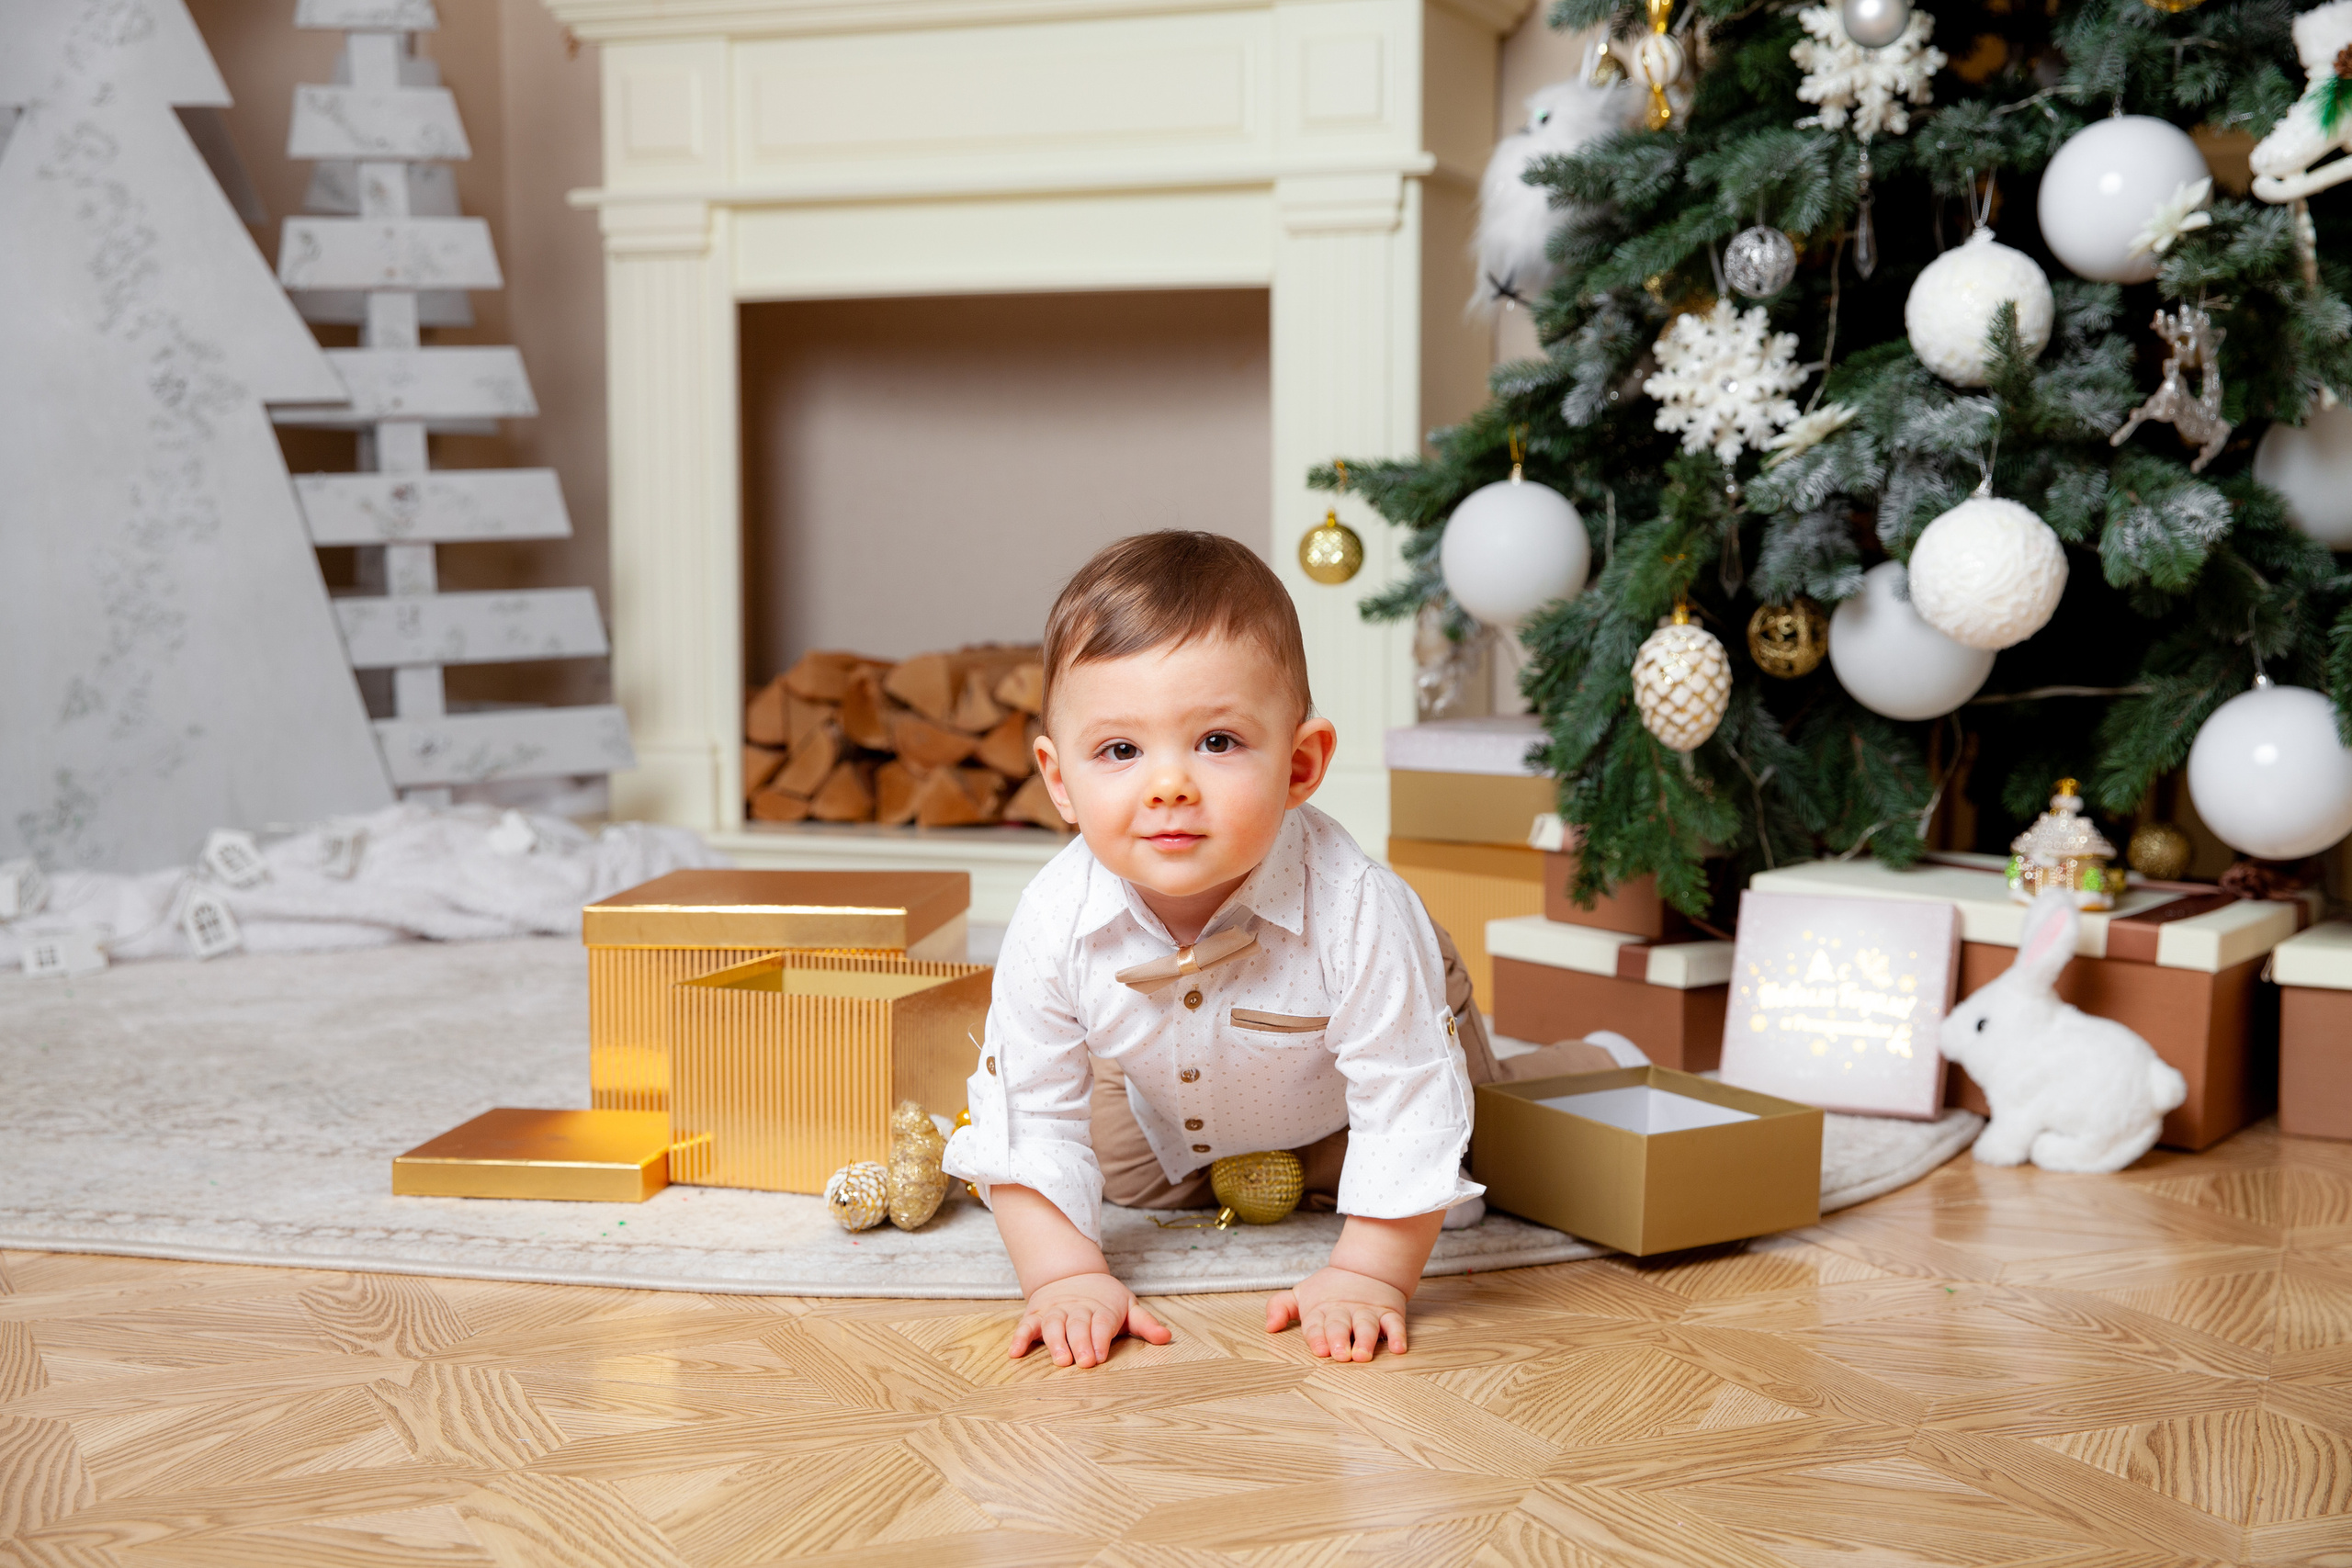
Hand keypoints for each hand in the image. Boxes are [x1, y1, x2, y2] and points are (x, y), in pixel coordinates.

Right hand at [1010, 1271, 1171, 1367]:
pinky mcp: (1037, 1315)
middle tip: (1084, 1362)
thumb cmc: (1105, 1300)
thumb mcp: (1128, 1307)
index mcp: (1101, 1309)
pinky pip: (1026, 1326)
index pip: (1101, 1324)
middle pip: (1078, 1326)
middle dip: (1081, 1343)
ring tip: (1059, 1359)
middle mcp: (1077, 1309)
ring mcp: (1056, 1312)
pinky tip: (1015, 1353)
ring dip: (1055, 1342)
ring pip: (1053, 1325)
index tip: (1101, 1355)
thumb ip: (1145, 1324)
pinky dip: (1020, 1338)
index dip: (1100, 1339)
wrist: (1071, 1273)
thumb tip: (1166, 1337)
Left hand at [1265, 1265, 1410, 1360]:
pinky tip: (1398, 1348)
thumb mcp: (1302, 1294)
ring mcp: (1368, 1312)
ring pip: (1367, 1326)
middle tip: (1340, 1354)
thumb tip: (1269, 1326)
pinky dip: (1398, 1335)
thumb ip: (1280, 1307)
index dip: (1317, 1336)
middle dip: (1339, 1339)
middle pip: (1340, 1325)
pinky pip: (1396, 1324)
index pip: (1316, 1324)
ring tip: (1363, 1354)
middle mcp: (1344, 1312)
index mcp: (1321, 1310)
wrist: (1367, 1267)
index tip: (1319, 1349)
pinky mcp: (1390, 1313)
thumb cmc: (1329, 1290)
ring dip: (1366, 1340)